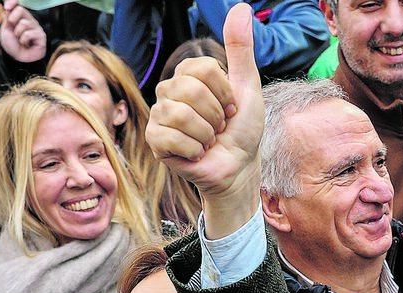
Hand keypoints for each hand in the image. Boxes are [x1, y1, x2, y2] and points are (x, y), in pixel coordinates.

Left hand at [0, 0, 46, 62]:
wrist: (17, 57)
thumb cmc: (12, 44)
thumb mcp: (7, 28)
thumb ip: (9, 16)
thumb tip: (9, 6)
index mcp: (21, 17)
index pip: (18, 5)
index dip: (13, 2)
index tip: (7, 7)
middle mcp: (30, 21)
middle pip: (21, 10)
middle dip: (13, 21)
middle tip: (14, 32)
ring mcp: (37, 28)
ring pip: (24, 23)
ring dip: (18, 34)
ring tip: (21, 41)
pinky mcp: (41, 37)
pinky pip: (28, 34)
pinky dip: (23, 41)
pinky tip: (27, 45)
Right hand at [146, 3, 263, 237]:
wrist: (238, 167)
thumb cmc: (242, 129)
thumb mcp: (247, 86)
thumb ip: (241, 50)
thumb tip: (240, 7)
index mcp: (188, 75)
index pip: (203, 68)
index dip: (225, 91)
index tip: (231, 106)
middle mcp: (169, 91)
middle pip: (190, 90)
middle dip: (216, 114)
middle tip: (220, 127)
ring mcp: (159, 115)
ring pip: (180, 114)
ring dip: (206, 134)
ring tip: (209, 140)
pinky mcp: (155, 141)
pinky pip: (171, 137)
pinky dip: (194, 149)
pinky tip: (197, 153)